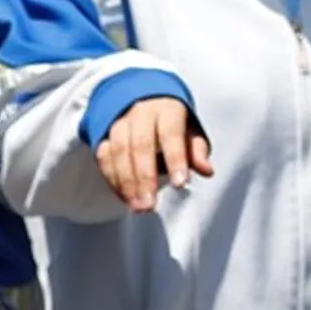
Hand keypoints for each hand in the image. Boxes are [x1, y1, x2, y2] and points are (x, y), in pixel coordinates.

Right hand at [95, 97, 212, 212]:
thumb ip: (198, 151)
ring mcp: (120, 123)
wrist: (144, 103)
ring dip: (126, 183)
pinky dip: (112, 180)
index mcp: (167, 110)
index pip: (171, 133)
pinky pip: (104, 157)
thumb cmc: (173, 123)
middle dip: (144, 178)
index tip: (179, 184)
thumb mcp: (191, 131)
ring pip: (118, 152)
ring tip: (137, 207)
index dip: (175, 159)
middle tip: (150, 205)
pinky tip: (124, 197)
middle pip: (140, 145)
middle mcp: (141, 114)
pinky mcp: (105, 135)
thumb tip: (206, 170)